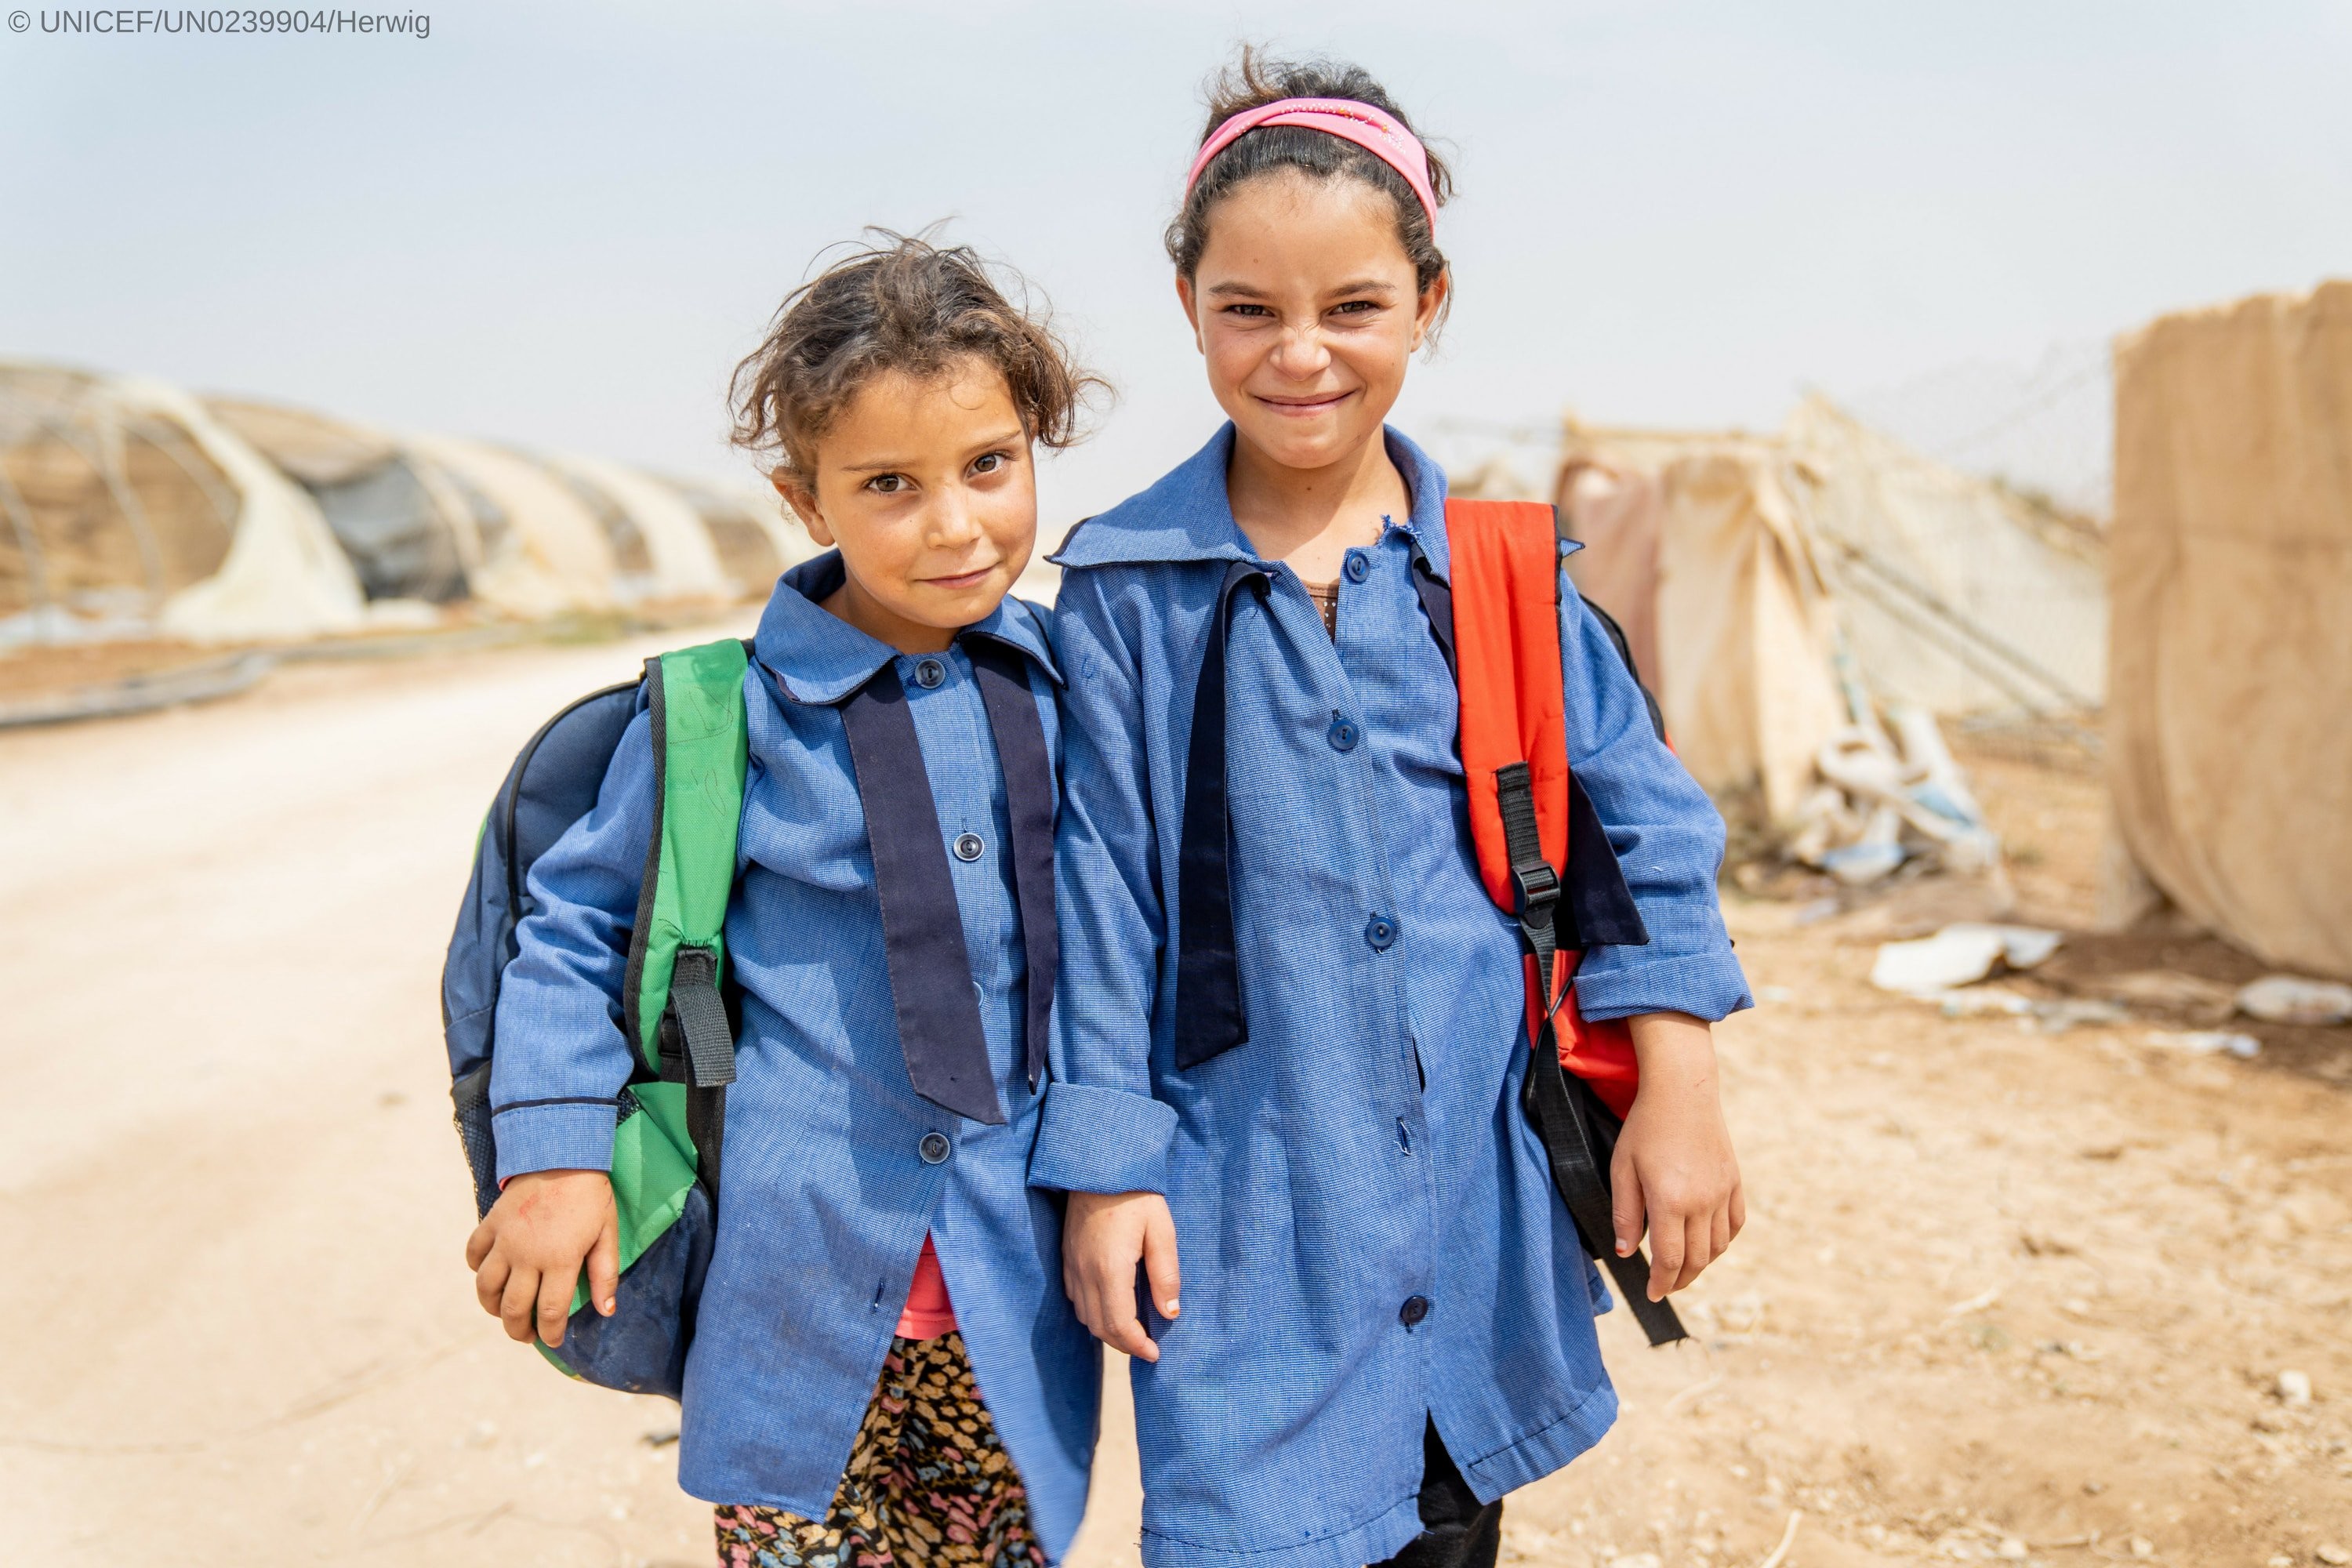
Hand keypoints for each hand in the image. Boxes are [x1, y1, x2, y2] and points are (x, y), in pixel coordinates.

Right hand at [464, 1169, 618, 1346]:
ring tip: (505, 1312)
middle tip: (526, 1335)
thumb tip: (606, 1311)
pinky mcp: (491, 1224)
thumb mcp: (607, 1233)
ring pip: (486, 1288)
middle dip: (518, 1330)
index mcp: (560, 1259)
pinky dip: (478, 1269)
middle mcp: (527, 1255)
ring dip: (493, 1307)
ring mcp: (505, 1240)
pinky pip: (474, 1255)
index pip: (550, 1312)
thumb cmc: (591, 1196)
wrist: (562, 1153)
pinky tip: (491, 1274)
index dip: (550, 1333)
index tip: (553, 1341)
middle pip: (513, 1308)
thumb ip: (605, 1274)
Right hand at [1062, 1190, 1180, 1362]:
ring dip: (1106, 1330)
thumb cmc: (1136, 1195)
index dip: (1137, 1346)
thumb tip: (1170, 1313)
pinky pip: (1074, 1298)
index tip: (1155, 1354)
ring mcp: (1071, 1265)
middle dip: (1123, 1344)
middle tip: (1147, 1348)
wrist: (1098, 1165)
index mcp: (1110, 1269)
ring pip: (1084, 1316)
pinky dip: (1092, 1312)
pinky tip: (1110, 1306)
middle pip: (1099, 1327)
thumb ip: (1166, 1274)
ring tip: (1131, 1331)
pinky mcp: (1066, 1257)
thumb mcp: (1162, 1231)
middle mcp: (1085, 1273)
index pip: (1119, 1325)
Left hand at [1611, 1012, 1744, 1299]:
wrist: (1683, 1092)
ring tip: (1682, 1269)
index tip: (1651, 1293)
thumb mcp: (1623, 1169)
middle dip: (1679, 1280)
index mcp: (1671, 1201)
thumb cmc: (1645, 1128)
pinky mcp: (1735, 1182)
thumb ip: (1626, 1214)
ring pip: (1718, 1247)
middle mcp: (1703, 1202)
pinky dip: (1722, 1242)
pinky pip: (1735, 1225)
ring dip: (1701, 1265)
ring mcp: (1723, 1192)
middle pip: (1696, 1260)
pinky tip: (1708, 1245)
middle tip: (1665, 1287)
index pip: (1669, 1259)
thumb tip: (1627, 1253)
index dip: (1661, 1282)